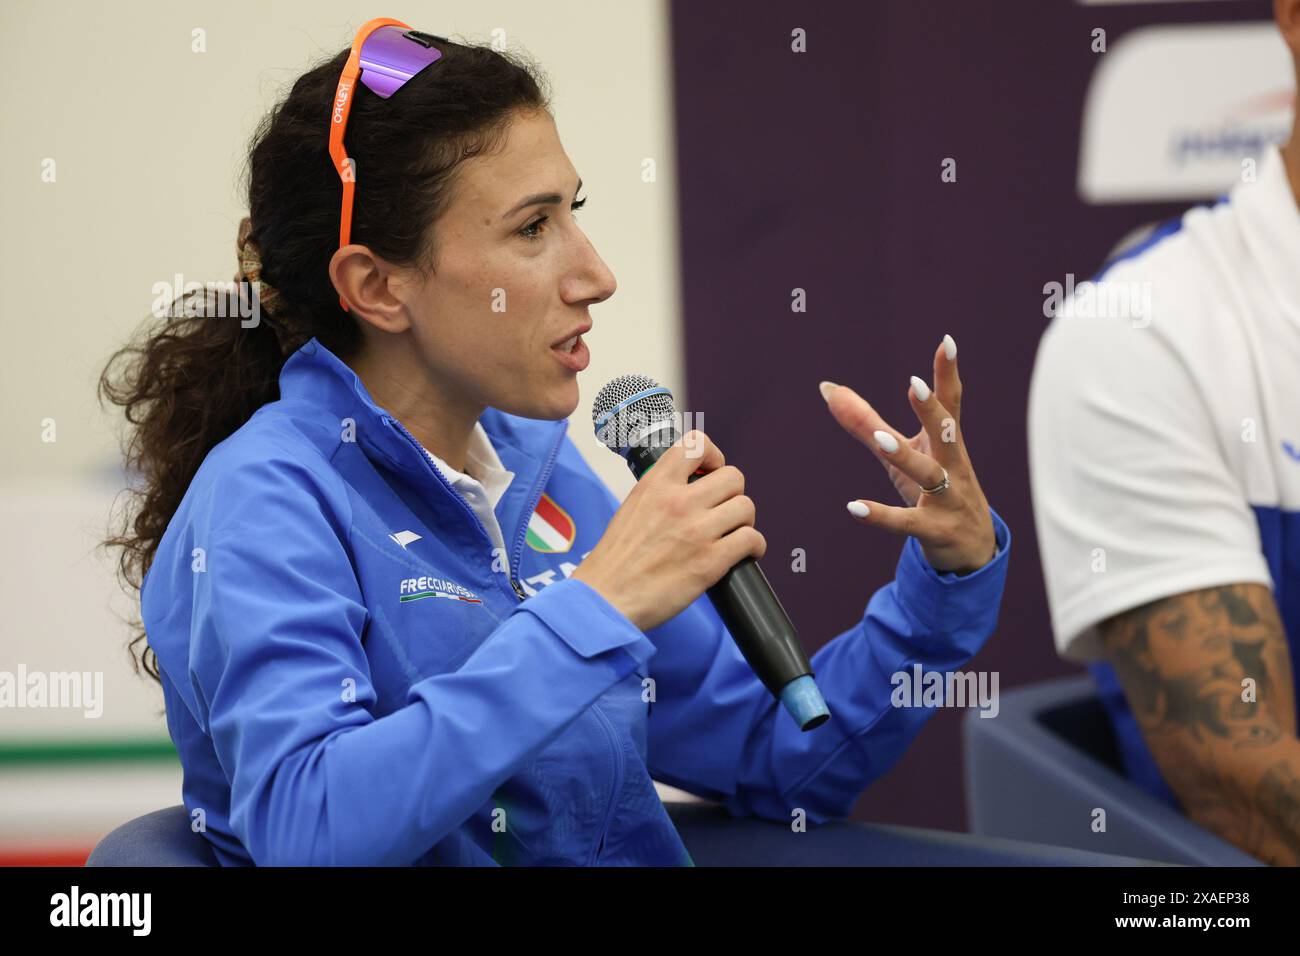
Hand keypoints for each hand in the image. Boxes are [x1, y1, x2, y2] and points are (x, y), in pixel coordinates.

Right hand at [573, 430, 765, 630]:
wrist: (605, 598)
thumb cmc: (615, 561)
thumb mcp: (631, 507)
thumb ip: (660, 492)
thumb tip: (689, 487)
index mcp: (656, 484)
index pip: (696, 444)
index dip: (714, 456)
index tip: (712, 471)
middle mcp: (678, 502)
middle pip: (733, 477)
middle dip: (733, 494)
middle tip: (722, 511)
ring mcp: (697, 531)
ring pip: (746, 507)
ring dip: (744, 521)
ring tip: (732, 533)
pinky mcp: (710, 561)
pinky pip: (751, 539)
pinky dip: (754, 546)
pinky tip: (745, 553)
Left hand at [821, 334, 996, 574]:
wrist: (973, 549)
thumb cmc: (934, 490)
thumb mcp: (902, 454)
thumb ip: (865, 422)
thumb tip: (828, 388)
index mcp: (947, 443)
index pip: (950, 403)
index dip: (948, 373)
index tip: (946, 342)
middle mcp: (952, 466)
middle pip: (945, 433)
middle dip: (931, 410)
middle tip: (914, 385)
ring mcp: (947, 499)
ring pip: (928, 474)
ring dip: (904, 456)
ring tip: (879, 439)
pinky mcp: (934, 530)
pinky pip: (906, 522)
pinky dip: (881, 515)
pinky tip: (854, 507)